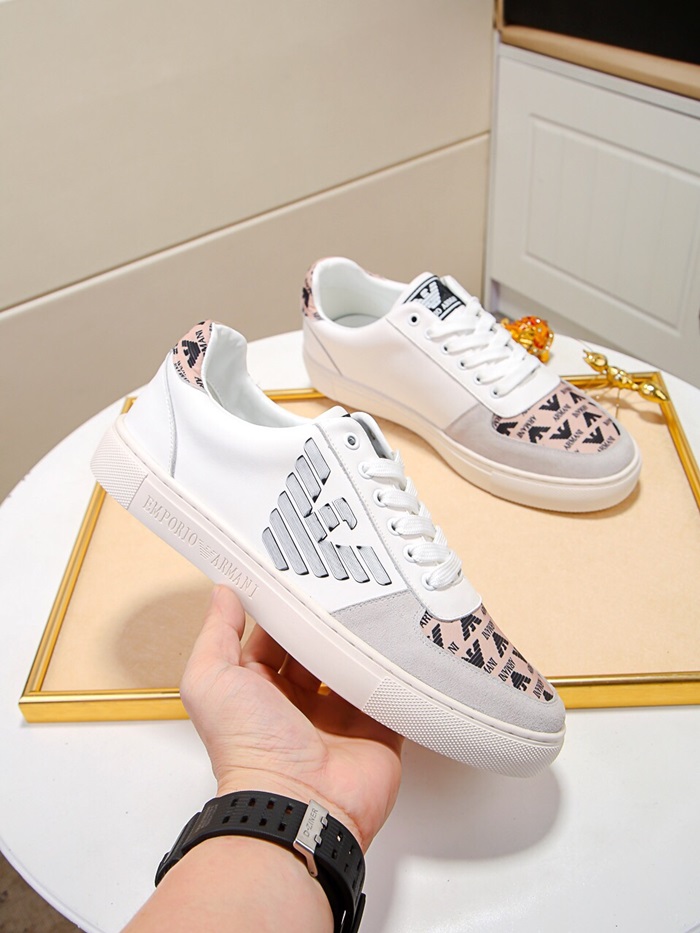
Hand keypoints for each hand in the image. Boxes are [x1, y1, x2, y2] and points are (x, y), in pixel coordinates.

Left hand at [180, 585, 402, 851]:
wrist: (299, 804)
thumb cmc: (249, 751)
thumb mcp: (211, 681)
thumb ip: (215, 635)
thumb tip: (223, 595)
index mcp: (259, 692)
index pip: (272, 640)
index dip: (282, 612)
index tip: (294, 581)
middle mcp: (298, 706)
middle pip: (316, 651)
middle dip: (324, 625)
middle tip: (337, 590)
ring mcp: (339, 719)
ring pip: (352, 667)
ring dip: (358, 644)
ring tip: (368, 609)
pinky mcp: (375, 730)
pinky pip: (388, 692)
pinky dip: (392, 672)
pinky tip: (393, 644)